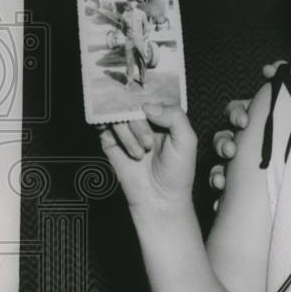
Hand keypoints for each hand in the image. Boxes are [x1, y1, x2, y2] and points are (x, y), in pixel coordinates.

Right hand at [99, 103, 196, 219]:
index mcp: (164, 115)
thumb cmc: (178, 171)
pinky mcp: (111, 142)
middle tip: (149, 143)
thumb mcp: (186, 140)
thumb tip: (147, 105)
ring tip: (141, 153)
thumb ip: (174, 116)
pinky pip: (103, 125)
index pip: (152, 93)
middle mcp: (145, 120)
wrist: (159, 198)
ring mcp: (127, 130)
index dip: (148, 94)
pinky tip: (123, 145)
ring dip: (129, 134)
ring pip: (118, 114)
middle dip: (140, 122)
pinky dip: (112, 132)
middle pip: (132, 102)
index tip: (145, 100)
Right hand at [208, 60, 285, 195]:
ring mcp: (239, 164)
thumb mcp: (289, 114)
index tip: (244, 121)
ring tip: (222, 179)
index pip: (238, 112)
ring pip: (220, 162)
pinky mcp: (236, 184)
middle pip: (225, 136)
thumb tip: (274, 66)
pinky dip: (218, 185)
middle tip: (232, 151)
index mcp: (257, 124)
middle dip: (225, 143)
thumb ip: (281, 86)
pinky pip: (220, 181)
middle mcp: (246, 142)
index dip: (237, 114)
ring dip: (218, 169)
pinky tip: (220, 192)